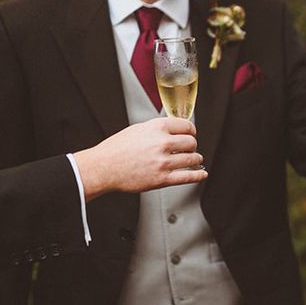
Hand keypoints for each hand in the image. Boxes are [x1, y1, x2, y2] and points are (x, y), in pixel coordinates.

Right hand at [73, 117, 206, 200]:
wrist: (103, 168)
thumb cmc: (116, 149)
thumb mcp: (137, 129)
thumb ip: (157, 129)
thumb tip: (172, 130)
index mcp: (157, 128)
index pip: (186, 126)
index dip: (191, 130)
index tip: (192, 134)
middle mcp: (162, 143)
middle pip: (191, 142)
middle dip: (192, 146)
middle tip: (189, 149)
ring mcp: (163, 162)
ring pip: (193, 158)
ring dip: (196, 159)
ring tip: (194, 160)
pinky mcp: (162, 179)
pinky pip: (188, 176)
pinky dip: (198, 175)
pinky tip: (202, 173)